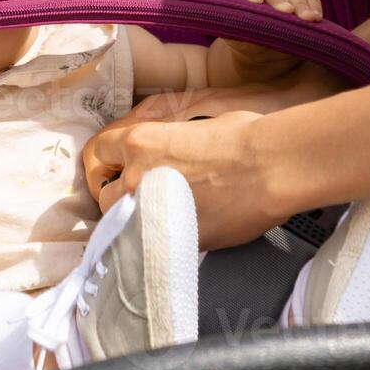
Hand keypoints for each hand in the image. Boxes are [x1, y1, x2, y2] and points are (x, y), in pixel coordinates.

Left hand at [86, 111, 288, 249]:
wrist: (269, 169)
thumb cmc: (243, 139)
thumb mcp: (196, 124)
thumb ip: (172, 141)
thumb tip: (176, 150)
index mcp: (139, 142)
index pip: (99, 152)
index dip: (110, 161)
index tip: (118, 168)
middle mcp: (136, 177)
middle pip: (106, 195)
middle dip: (120, 198)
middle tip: (140, 199)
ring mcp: (151, 212)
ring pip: (122, 226)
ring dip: (134, 224)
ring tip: (156, 222)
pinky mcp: (174, 240)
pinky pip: (154, 245)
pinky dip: (161, 243)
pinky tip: (177, 237)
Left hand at [211, 0, 324, 84]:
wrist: (265, 46)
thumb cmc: (247, 40)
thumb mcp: (238, 37)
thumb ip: (238, 30)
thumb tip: (239, 25)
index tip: (256, 2)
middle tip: (287, 11)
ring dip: (302, 5)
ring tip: (308, 18)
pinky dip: (314, 6)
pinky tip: (317, 17)